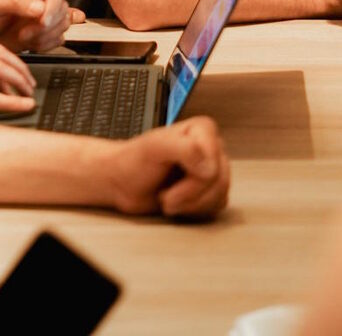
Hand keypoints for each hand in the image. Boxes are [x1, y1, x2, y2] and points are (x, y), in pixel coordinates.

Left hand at [0, 0, 82, 51]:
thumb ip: (15, 2)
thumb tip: (40, 8)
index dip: (53, 5)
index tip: (43, 20)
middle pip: (62, 8)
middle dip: (46, 25)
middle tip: (26, 32)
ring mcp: (44, 14)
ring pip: (63, 24)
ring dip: (45, 36)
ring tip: (24, 37)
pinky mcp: (45, 31)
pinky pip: (58, 38)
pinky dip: (47, 44)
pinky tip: (31, 43)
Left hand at [103, 115, 229, 219]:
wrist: (122, 184)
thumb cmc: (133, 163)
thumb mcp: (154, 148)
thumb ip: (184, 149)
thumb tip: (209, 167)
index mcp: (203, 130)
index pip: (214, 163)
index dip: (193, 178)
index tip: (171, 177)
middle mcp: (211, 148)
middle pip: (218, 182)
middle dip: (188, 195)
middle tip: (165, 194)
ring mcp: (212, 170)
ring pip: (219, 196)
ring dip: (188, 204)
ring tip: (168, 196)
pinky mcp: (209, 190)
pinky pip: (215, 207)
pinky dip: (193, 210)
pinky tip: (177, 202)